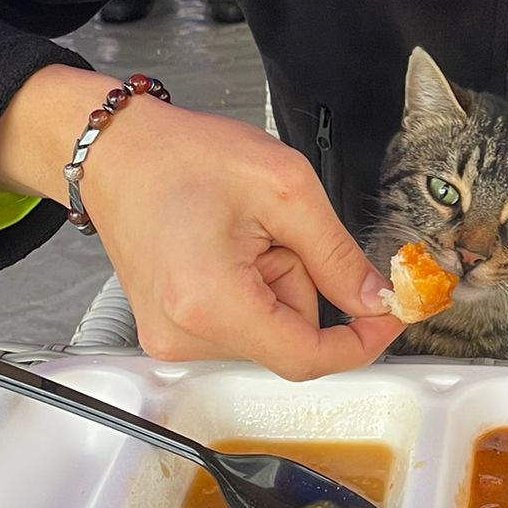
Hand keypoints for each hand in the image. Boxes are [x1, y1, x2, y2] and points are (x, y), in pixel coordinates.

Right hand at [0, 67, 400, 377]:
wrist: (116, 150)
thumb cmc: (186, 156)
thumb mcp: (285, 189)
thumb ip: (337, 255)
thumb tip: (376, 300)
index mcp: (212, 304)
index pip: (306, 358)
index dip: (360, 342)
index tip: (391, 314)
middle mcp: (184, 336)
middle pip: (288, 340)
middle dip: (301, 284)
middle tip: (274, 229)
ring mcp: (170, 338)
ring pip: (267, 331)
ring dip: (275, 285)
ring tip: (242, 233)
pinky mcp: (167, 330)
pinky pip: (238, 324)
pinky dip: (250, 289)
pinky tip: (225, 247)